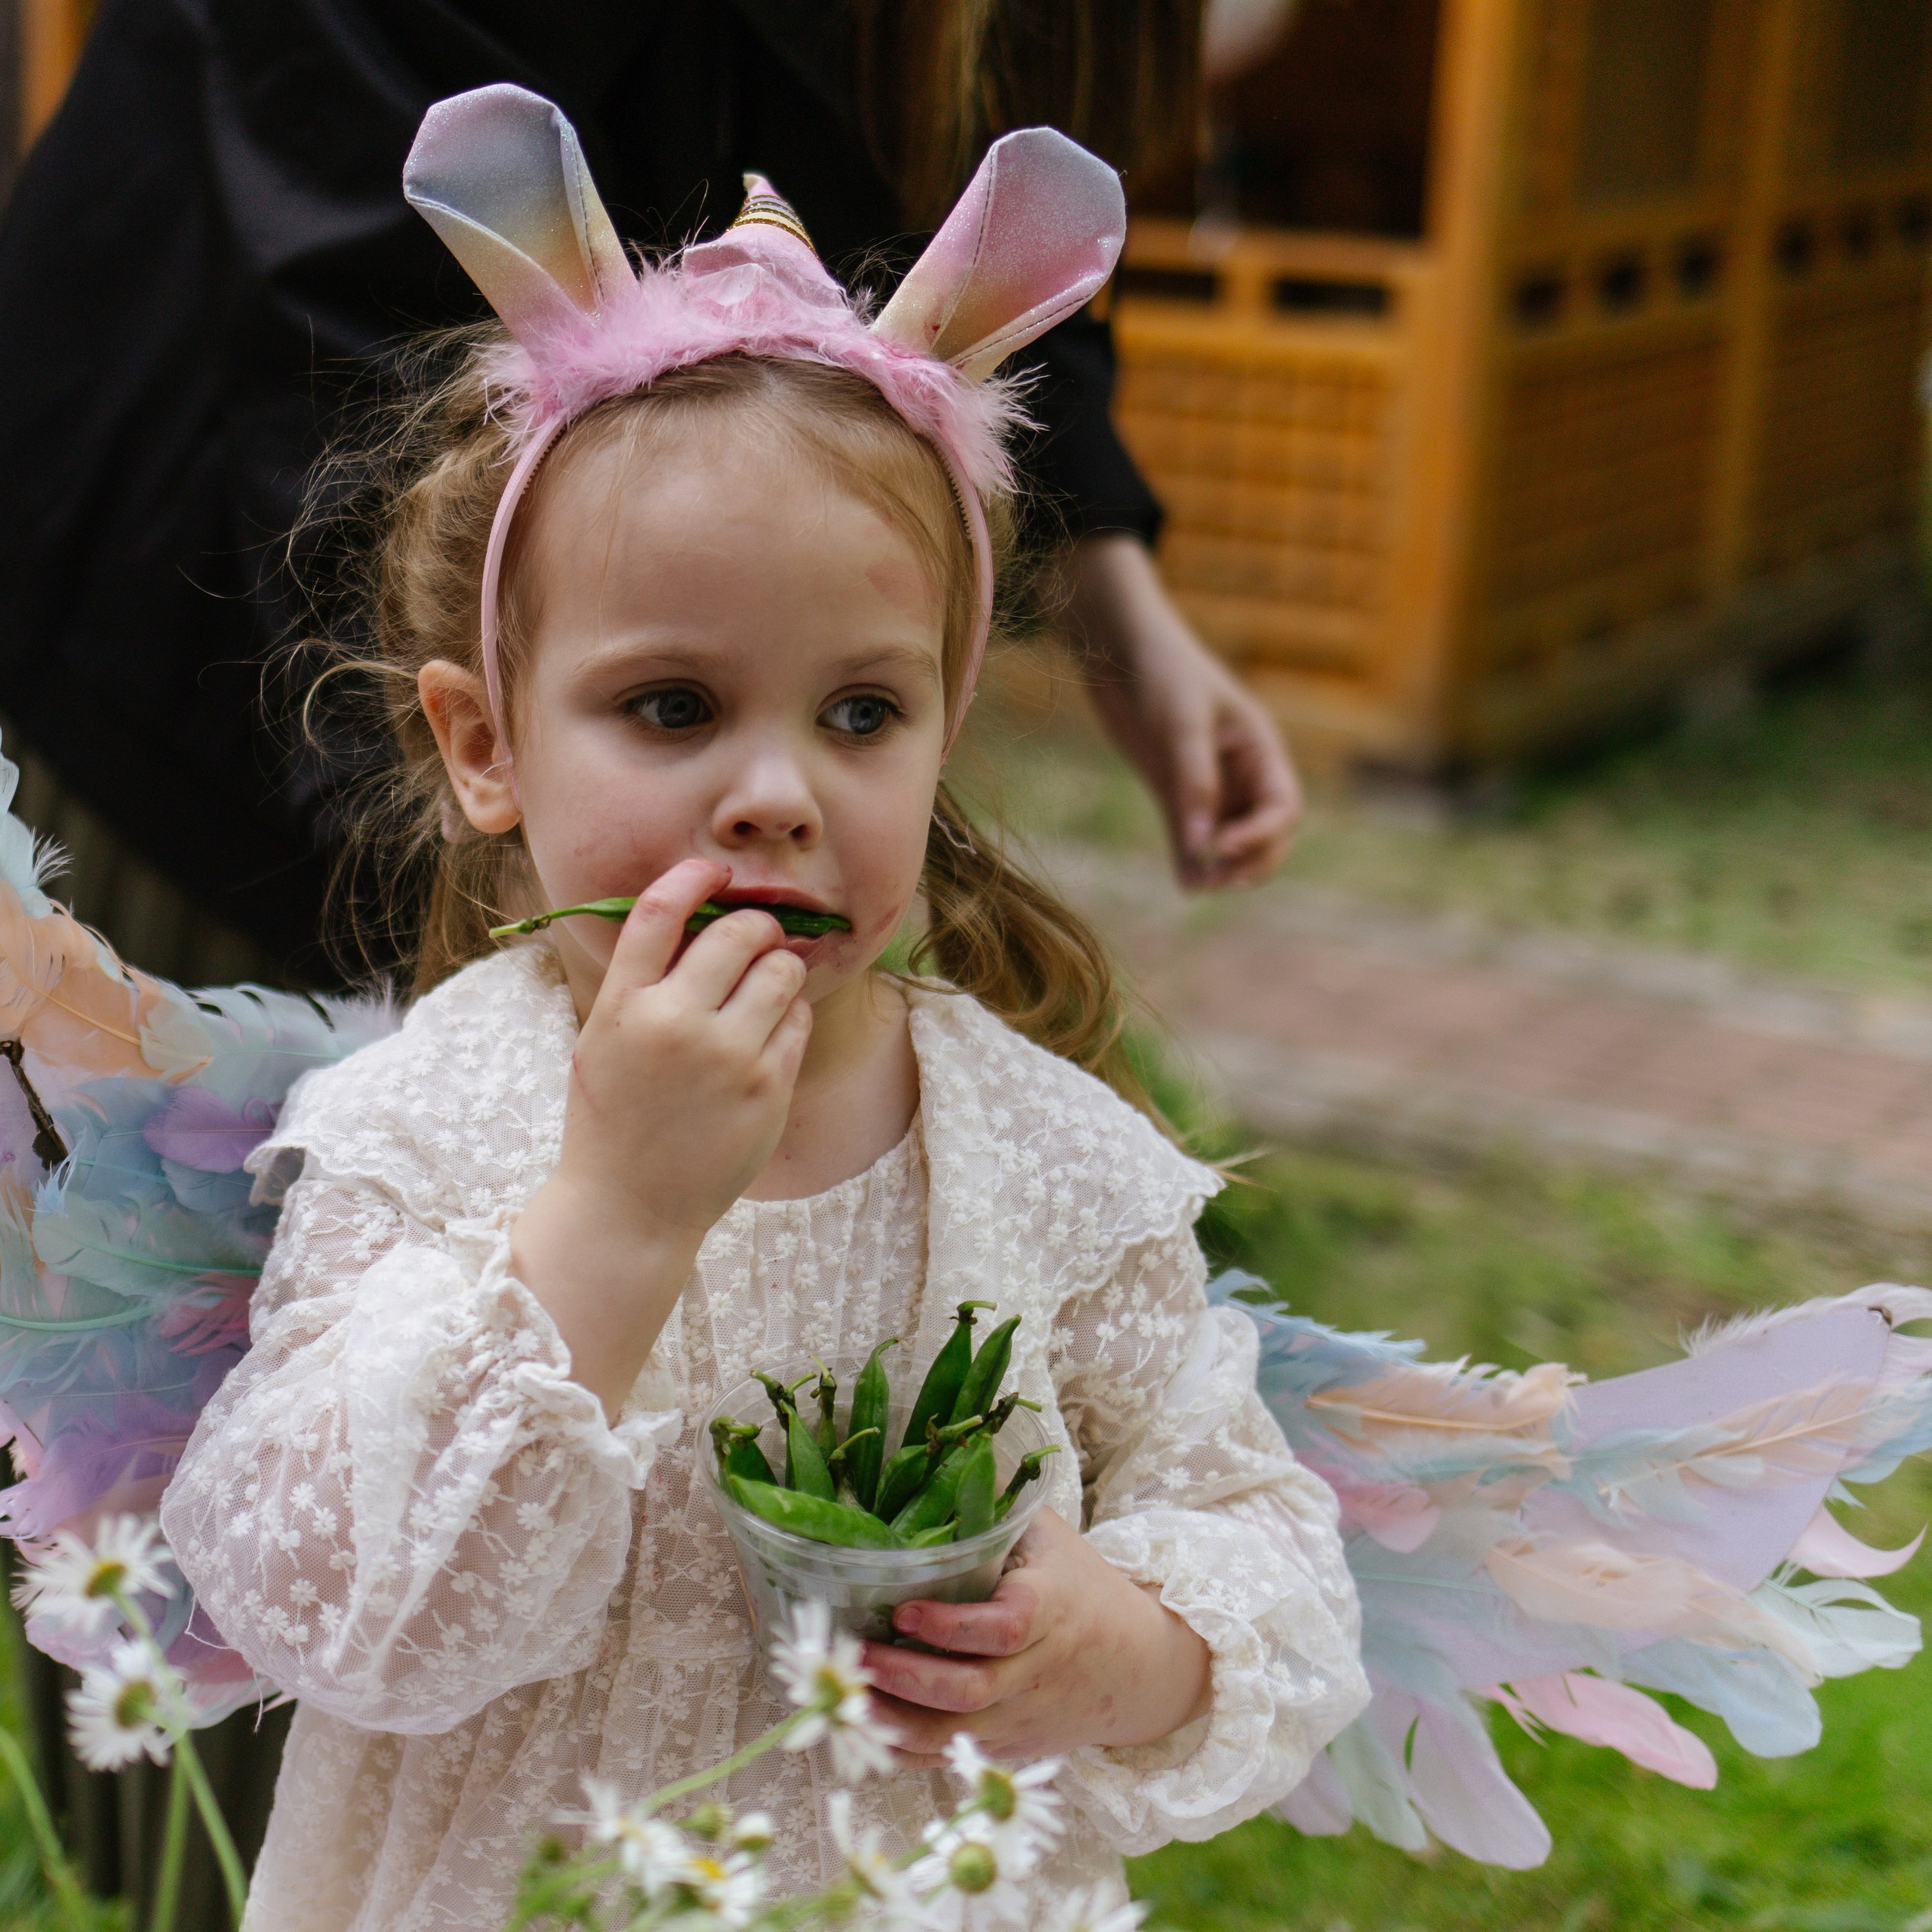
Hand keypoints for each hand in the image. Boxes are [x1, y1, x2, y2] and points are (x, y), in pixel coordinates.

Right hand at [512, 857, 812, 1414]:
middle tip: (757, 937)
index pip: (659, 912)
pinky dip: (789, 1016)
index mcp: (621, 1007)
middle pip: (737, 932)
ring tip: (764, 987)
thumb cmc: (614, 1116)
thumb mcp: (604, 1039)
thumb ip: (643, 982)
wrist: (630, 1207)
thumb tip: (699, 915)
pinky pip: (798, 1019)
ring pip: (781, 970)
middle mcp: (674, 1025)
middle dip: (755, 926)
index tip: (713, 872)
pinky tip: (767, 1034)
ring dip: (779, 967)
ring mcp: (726, 1057)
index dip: (692, 878)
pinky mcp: (767, 1087)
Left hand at [860, 1506, 1211, 1763]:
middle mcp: (1037, 1673)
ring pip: (953, 1735)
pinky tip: (864, 1727)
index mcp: (1051, 1611)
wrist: (1139, 1667)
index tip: (903, 1609)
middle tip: (852, 1650)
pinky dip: (905, 1751)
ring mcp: (1023, 1718)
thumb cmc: (1082, 1587)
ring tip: (844, 1691)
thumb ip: (995, 1506)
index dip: (952, 1627)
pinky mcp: (1011, 1747)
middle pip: (968, 1691)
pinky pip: (951, 1758)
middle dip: (904, 1676)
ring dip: (892, 1721)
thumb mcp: (1049, 1537)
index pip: (1004, 1628)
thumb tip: (934, 1456)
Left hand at [1057, 533, 1301, 888]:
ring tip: (1199, 885)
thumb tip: (1203, 848)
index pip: (1282, 805)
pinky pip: (1190, 836)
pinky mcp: (1174, 792)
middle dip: (1251, 860)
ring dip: (1221, 867)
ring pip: (1227, 841)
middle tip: (1218, 880)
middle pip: (1267, 833)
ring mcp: (1208, 784)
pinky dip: (1190, 861)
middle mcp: (1241, 772)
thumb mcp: (1181, 724)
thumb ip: (1194, 785)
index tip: (1226, 846)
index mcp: (1259, 748)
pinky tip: (1184, 883)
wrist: (1117, 649)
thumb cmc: (1161, 671)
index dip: (1264, 834)